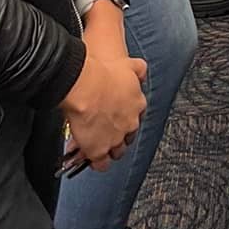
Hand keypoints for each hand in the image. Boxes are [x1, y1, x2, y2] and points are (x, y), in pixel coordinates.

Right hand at [61, 12, 146, 169]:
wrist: (86, 87)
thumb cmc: (103, 73)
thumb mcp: (129, 65)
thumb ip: (139, 70)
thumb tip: (142, 72)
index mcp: (138, 104)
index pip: (137, 116)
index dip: (127, 117)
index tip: (119, 116)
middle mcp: (130, 124)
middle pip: (129, 136)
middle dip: (120, 135)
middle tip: (108, 131)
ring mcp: (115, 139)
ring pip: (117, 152)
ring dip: (110, 150)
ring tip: (100, 145)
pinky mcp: (99, 150)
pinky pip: (102, 164)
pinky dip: (98, 162)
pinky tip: (92, 157)